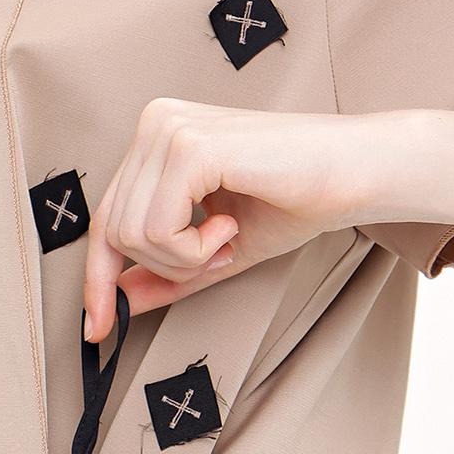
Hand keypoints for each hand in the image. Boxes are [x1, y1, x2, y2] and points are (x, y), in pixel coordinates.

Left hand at [83, 98, 361, 340]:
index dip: (98, 278)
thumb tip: (116, 303)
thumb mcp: (215, 249)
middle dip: (167, 266)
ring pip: (131, 235)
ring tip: (229, 236)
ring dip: (185, 259)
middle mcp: (154, 123)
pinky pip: (158, 230)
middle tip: (221, 252)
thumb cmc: (295, 201)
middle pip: (114, 232)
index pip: (106, 217)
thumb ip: (166, 272)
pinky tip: (231, 226)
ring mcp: (168, 130)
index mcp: (156, 137)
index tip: (98, 329)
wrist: (355, 173)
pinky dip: (195, 249)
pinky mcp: (188, 146)